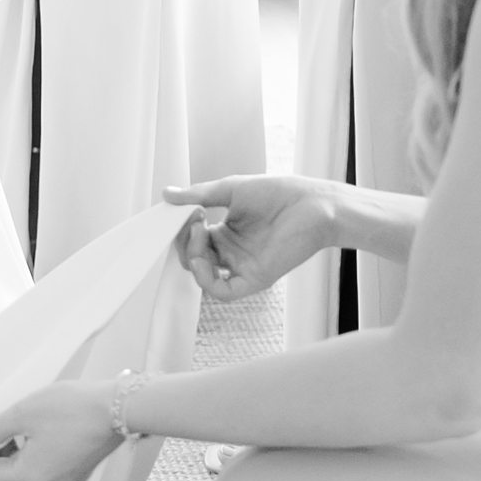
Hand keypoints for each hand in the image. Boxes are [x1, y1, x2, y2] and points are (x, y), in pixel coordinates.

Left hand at [0, 382, 122, 480]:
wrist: (119, 407)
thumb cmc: (71, 410)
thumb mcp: (24, 413)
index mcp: (32, 476)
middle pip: (14, 468)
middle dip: (7, 443)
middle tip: (10, 416)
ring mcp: (69, 476)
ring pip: (35, 461)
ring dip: (28, 440)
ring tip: (34, 414)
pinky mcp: (82, 465)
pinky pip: (55, 457)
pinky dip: (48, 442)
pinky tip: (54, 420)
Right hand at [166, 174, 338, 299]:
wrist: (313, 204)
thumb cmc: (278, 193)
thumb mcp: (231, 189)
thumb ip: (199, 195)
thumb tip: (168, 194)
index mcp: (226, 233)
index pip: (193, 241)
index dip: (182, 230)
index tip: (181, 210)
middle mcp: (232, 252)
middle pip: (195, 259)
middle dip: (184, 242)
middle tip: (190, 220)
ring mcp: (242, 266)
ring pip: (205, 277)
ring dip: (192, 258)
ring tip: (198, 233)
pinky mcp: (254, 277)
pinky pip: (223, 291)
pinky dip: (206, 281)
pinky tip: (202, 259)